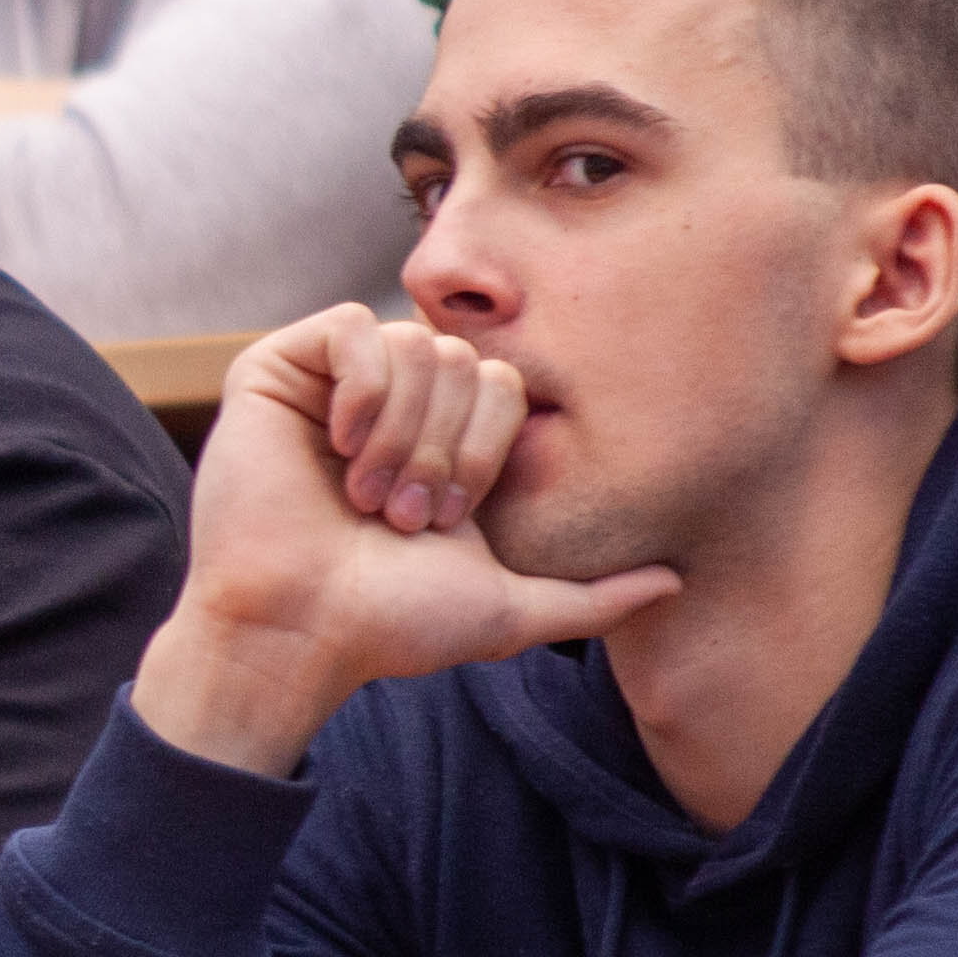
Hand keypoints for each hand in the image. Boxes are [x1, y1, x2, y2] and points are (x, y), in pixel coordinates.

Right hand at [129, 308, 678, 777]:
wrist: (297, 629)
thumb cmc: (389, 624)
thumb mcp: (509, 609)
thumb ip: (593, 596)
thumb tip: (677, 579)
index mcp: (440, 443)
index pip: (502, 386)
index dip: (486, 450)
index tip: (445, 523)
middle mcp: (390, 405)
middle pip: (462, 358)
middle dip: (444, 448)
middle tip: (402, 516)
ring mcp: (334, 384)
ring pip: (413, 344)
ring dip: (400, 434)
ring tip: (364, 496)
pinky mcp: (280, 367)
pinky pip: (353, 327)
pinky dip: (359, 389)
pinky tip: (336, 445)